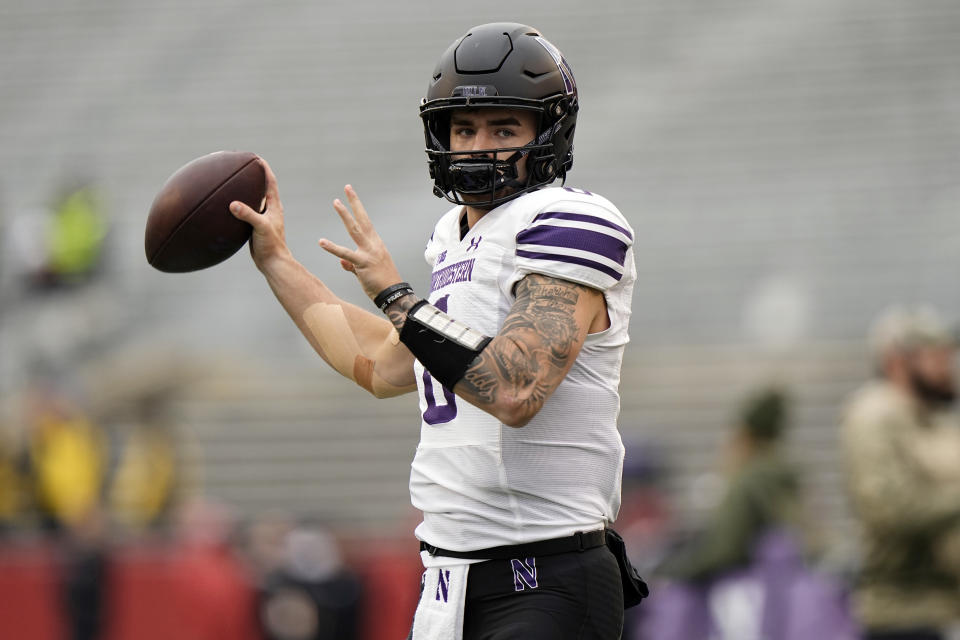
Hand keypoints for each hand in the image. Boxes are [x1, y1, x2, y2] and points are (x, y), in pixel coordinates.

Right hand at [229, 158, 291, 271]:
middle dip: (252, 176)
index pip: (270, 182)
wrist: (272, 263)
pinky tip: (225, 205)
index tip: (255, 157)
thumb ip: (248, 215)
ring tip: (231, 182)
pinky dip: (236, 206)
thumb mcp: (260, 227)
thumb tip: (233, 204)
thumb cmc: (271, 245)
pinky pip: (244, 211)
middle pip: (261, 187)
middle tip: (241, 165)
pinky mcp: (253, 226)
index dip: (264, 168)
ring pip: (252, 199)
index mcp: (274, 206)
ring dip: (244, 191)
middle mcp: (269, 209)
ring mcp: (261, 217)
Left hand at [319, 185, 403, 300]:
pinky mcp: (362, 264)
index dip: (358, 208)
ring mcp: (368, 253)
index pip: (365, 222)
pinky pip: (345, 254)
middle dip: (355, 203)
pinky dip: (333, 248)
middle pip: (362, 219)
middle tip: (347, 188)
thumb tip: (342, 262)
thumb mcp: (366, 271)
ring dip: (345, 215)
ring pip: (354, 230)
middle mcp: (373, 244)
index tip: (351, 194)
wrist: (394, 294)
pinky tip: (322, 242)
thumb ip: (353, 265)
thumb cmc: (383, 283)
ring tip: (336, 202)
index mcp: (376, 244)